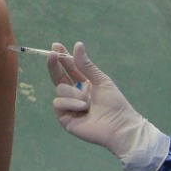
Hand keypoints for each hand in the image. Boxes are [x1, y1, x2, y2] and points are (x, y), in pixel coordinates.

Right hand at [47, 42, 168, 170]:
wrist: (119, 126)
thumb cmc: (114, 103)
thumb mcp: (101, 80)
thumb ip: (86, 65)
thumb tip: (77, 44)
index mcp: (84, 84)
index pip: (69, 68)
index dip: (62, 57)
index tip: (56, 46)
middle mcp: (74, 94)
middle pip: (58, 76)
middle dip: (54, 65)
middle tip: (51, 54)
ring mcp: (68, 106)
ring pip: (60, 89)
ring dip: (74, 93)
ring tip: (88, 103)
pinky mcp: (64, 117)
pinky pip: (58, 103)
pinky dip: (71, 104)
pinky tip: (83, 108)